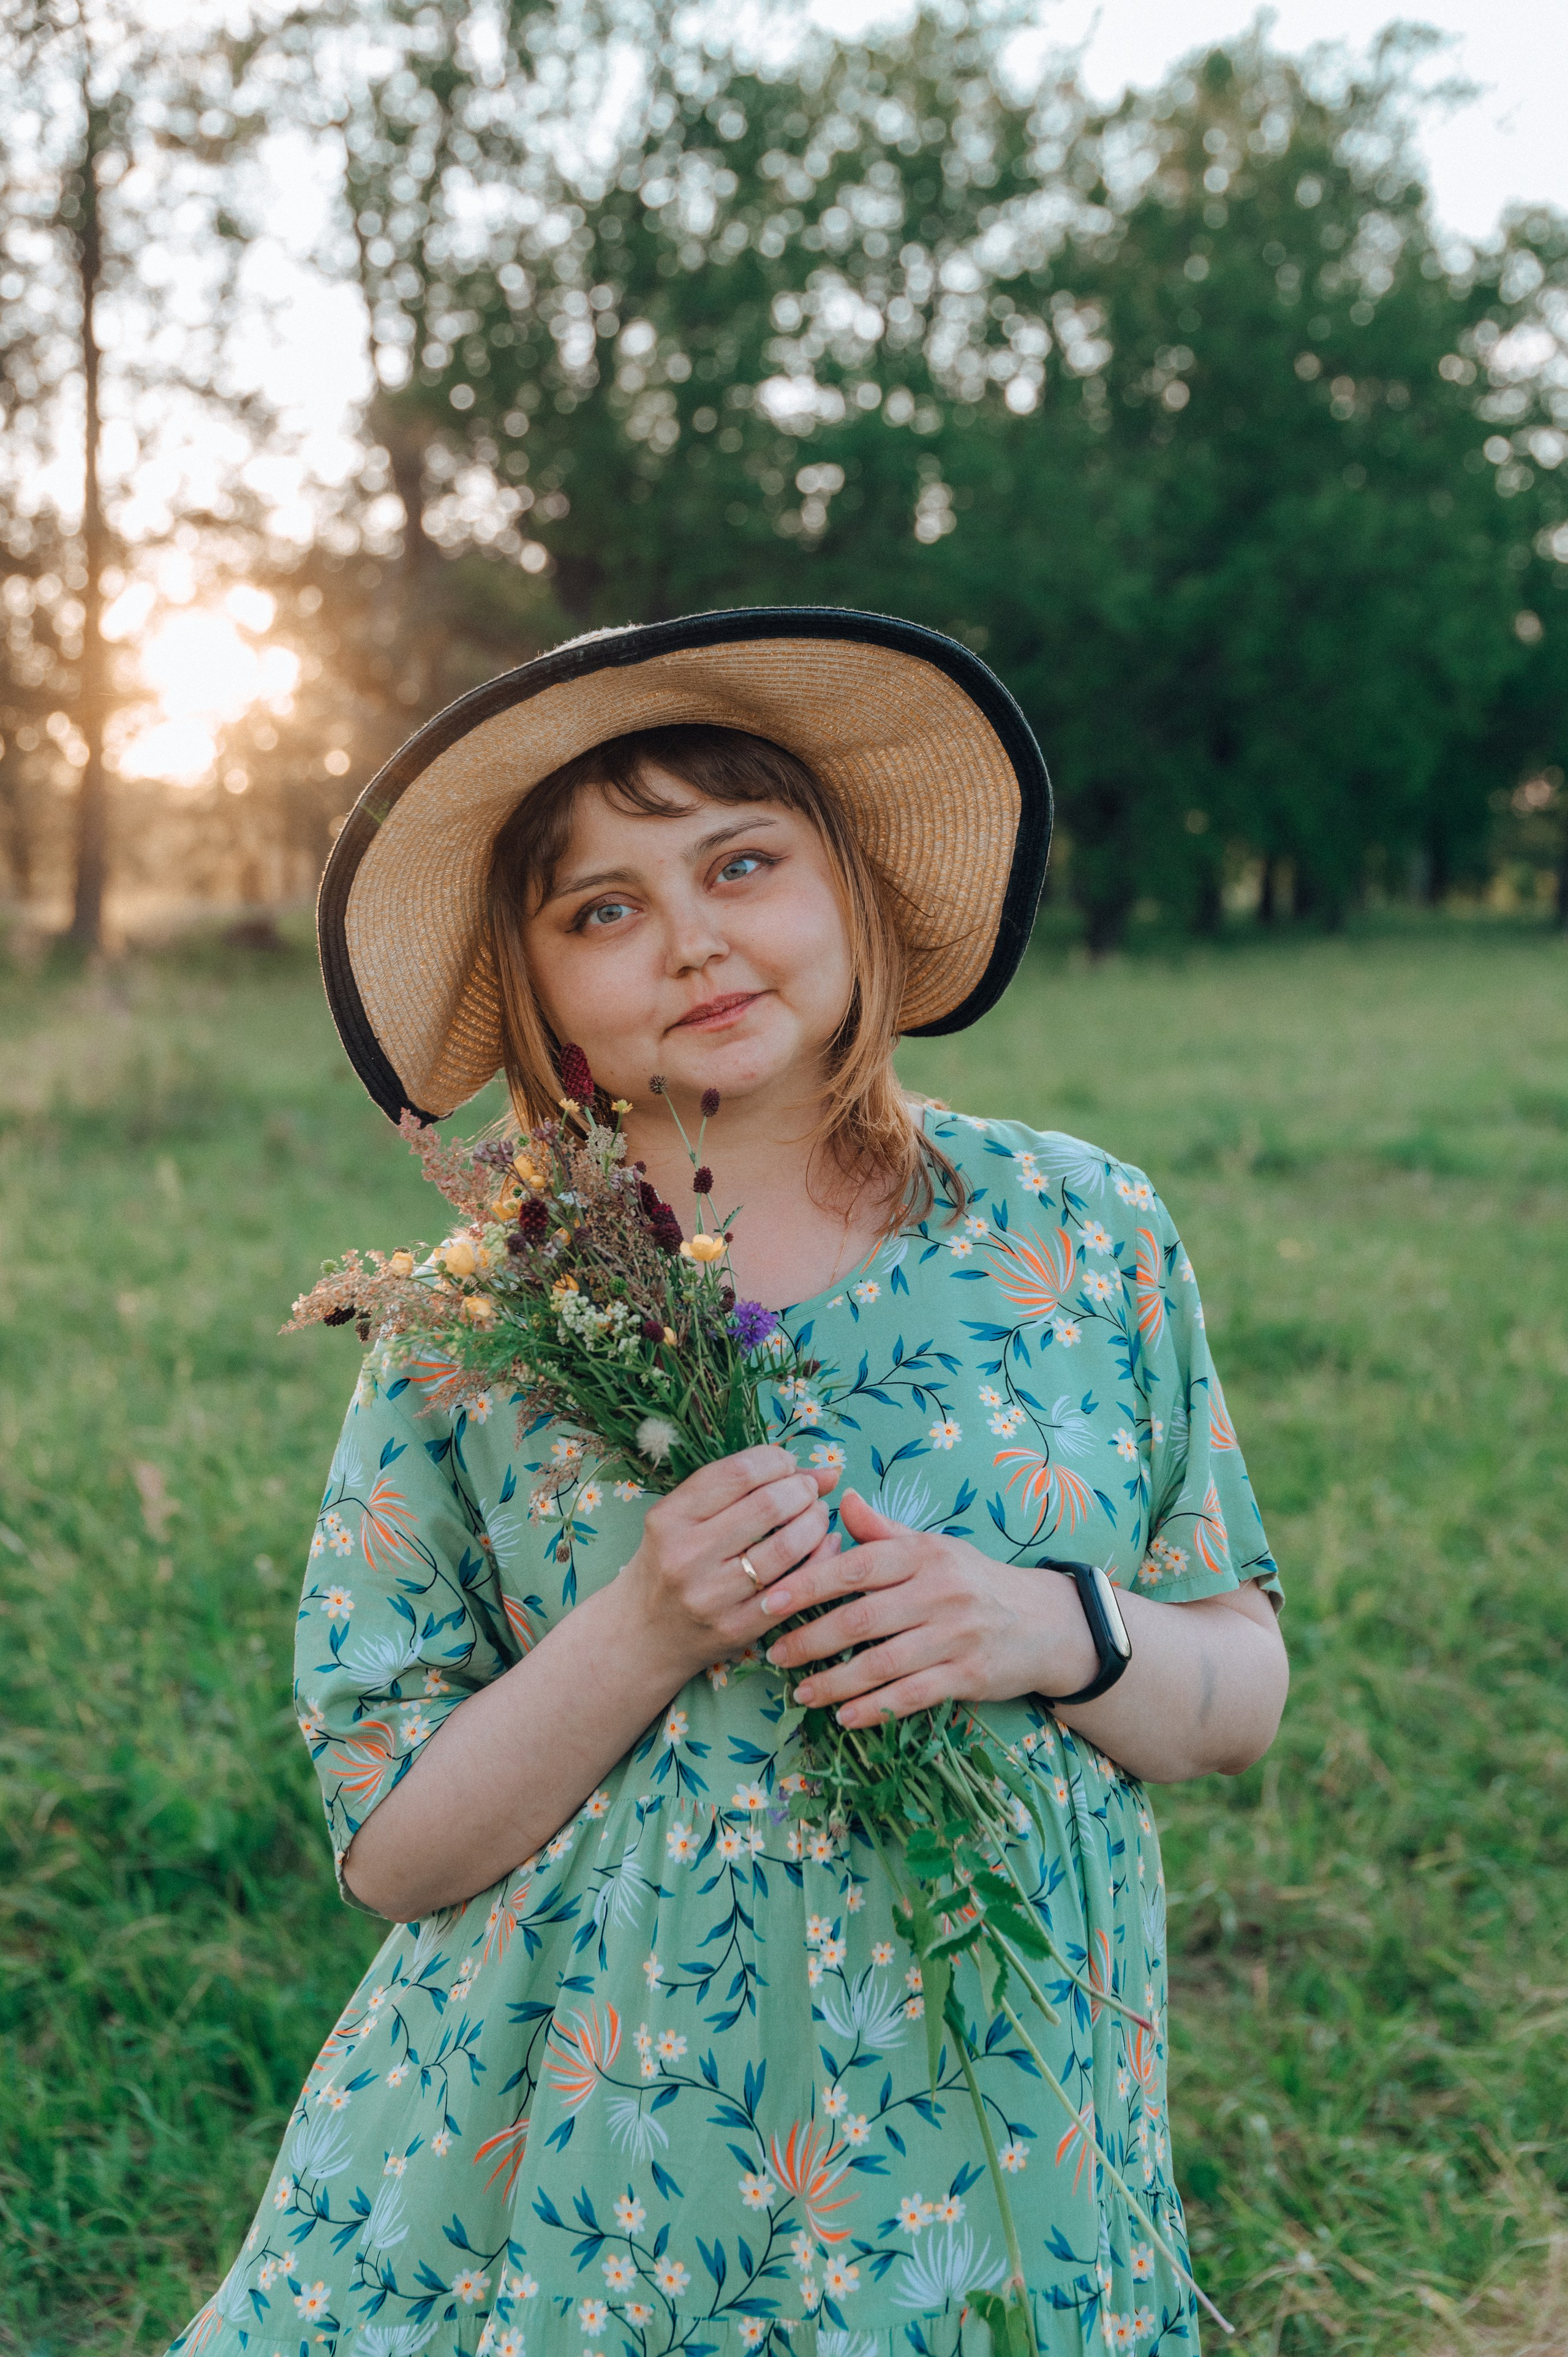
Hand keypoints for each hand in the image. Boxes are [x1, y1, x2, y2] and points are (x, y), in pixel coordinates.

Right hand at [616, 1444, 840, 1682]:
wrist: (644, 1634)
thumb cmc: (670, 1562)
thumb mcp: (684, 1517)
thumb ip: (742, 1487)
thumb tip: (822, 1472)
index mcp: (670, 1518)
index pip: (738, 1473)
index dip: (776, 1460)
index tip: (787, 1464)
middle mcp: (687, 1555)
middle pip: (768, 1505)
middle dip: (802, 1489)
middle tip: (809, 1491)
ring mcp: (712, 1595)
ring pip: (787, 1547)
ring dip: (816, 1522)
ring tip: (817, 1515)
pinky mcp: (737, 1627)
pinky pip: (795, 1587)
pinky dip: (821, 1560)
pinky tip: (824, 1546)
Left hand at [760, 1490, 1098, 1726]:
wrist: (1045, 1622)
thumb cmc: (974, 1581)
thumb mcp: (934, 1548)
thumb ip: (883, 1531)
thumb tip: (841, 1498)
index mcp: (924, 1554)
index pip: (857, 1565)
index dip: (809, 1583)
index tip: (770, 1600)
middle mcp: (940, 1591)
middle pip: (862, 1618)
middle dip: (811, 1639)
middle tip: (774, 1654)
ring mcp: (956, 1635)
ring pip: (883, 1663)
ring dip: (835, 1682)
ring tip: (801, 1694)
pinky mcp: (970, 1676)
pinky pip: (913, 1695)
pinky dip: (876, 1708)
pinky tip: (846, 1717)